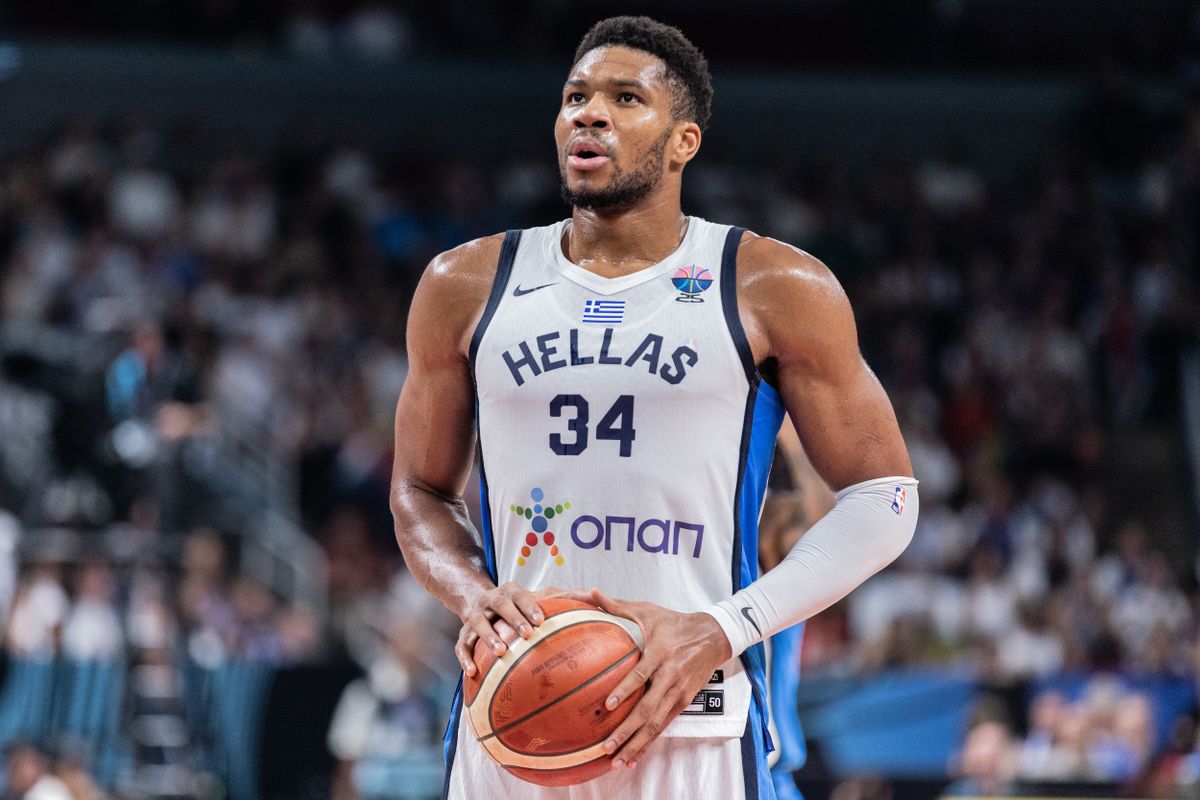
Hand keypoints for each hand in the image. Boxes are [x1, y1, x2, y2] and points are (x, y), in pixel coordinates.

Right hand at [455, 583, 577, 675]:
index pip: (519, 595)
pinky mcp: (464, 634)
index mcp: (510, 591)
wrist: (479, 602)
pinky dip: (465, 658)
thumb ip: (564, 597)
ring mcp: (475, 616)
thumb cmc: (518, 606)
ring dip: (489, 636)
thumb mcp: (537, 597)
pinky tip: (473, 672)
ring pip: (478, 623)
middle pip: (500, 604)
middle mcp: (490, 600)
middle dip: (513, 618)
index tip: (540, 620)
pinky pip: (461, 646)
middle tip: (526, 634)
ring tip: (501, 652)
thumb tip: (596, 596)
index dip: (529, 605)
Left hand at [587, 588, 732, 769]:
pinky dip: (650, 742)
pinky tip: (635, 756)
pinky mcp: (684, 702)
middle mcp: (670, 676)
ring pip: (656, 724)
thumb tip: (591, 592)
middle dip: (627, 730)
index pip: (640, 674)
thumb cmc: (673, 622)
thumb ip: (617, 606)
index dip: (624, 690)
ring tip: (617, 760)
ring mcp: (679, 692)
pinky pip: (665, 725)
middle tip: (607, 746)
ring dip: (637, 744)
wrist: (712, 635)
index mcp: (659, 653)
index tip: (607, 705)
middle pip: (647, 709)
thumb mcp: (648, 611)